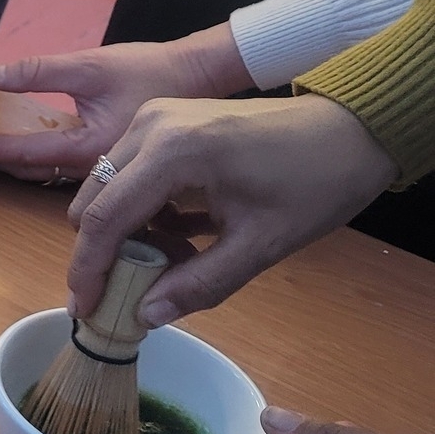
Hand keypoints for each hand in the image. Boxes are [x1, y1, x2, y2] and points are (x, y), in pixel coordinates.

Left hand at [0, 35, 235, 182]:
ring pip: (45, 173)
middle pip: (30, 171)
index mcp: (88, 149)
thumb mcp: (90, 66)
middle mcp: (93, 170)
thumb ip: (39, 71)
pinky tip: (16, 146)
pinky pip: (62, 168)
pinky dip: (35, 158)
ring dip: (12, 162)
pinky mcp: (107, 165)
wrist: (198, 79)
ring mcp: (101, 172)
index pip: (24, 154)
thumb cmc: (150, 70)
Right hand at [66, 94, 395, 324]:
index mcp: (172, 152)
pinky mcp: (161, 118)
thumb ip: (200, 283)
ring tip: (171, 258)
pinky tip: (180, 230)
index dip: (87, 270)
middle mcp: (149, 126)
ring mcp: (152, 116)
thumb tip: (144, 317)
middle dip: (103, 252)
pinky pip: (126, 171)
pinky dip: (139, 208)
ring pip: (104, 186)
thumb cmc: (315, 184)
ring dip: (124, 230)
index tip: (83, 310)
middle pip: (93, 200)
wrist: (351, 130)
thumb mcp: (262, 244)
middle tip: (133, 289)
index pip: (105, 218)